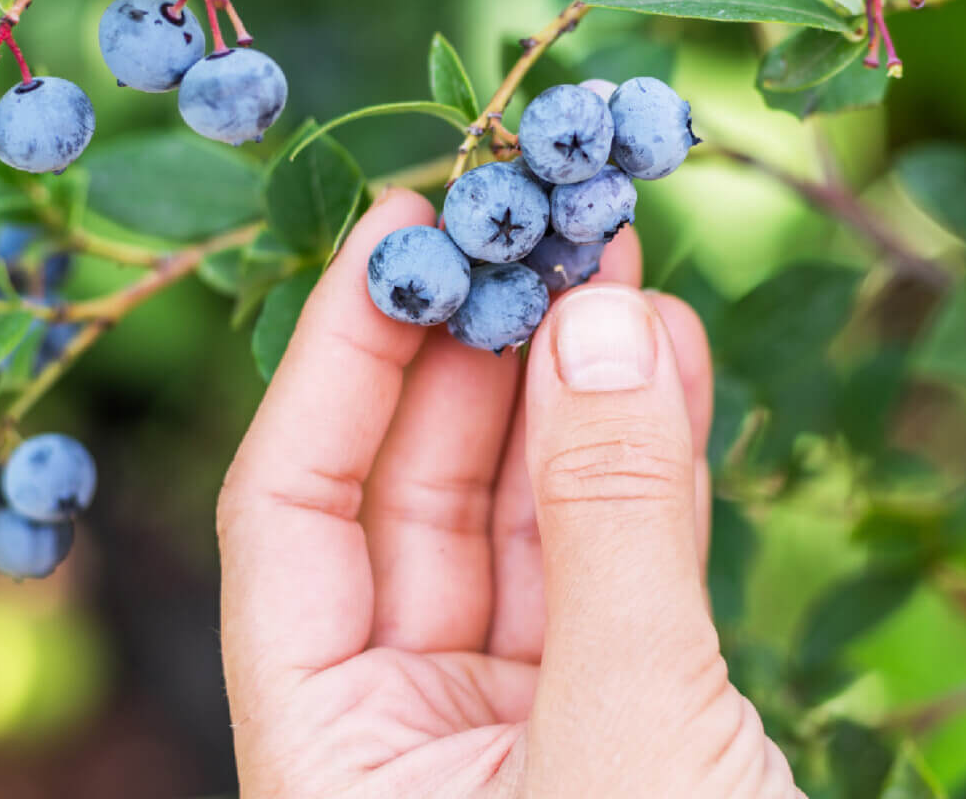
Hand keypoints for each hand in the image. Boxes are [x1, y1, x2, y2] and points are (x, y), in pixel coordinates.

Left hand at [216, 188, 801, 797]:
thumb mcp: (626, 726)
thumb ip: (610, 525)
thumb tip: (598, 320)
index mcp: (330, 749)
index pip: (291, 509)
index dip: (341, 354)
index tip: (405, 222)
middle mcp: (404, 728)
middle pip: (412, 494)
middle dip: (483, 349)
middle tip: (542, 220)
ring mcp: (517, 725)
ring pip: (527, 519)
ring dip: (579, 391)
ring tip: (619, 263)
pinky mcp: (623, 717)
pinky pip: (619, 562)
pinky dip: (650, 466)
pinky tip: (673, 363)